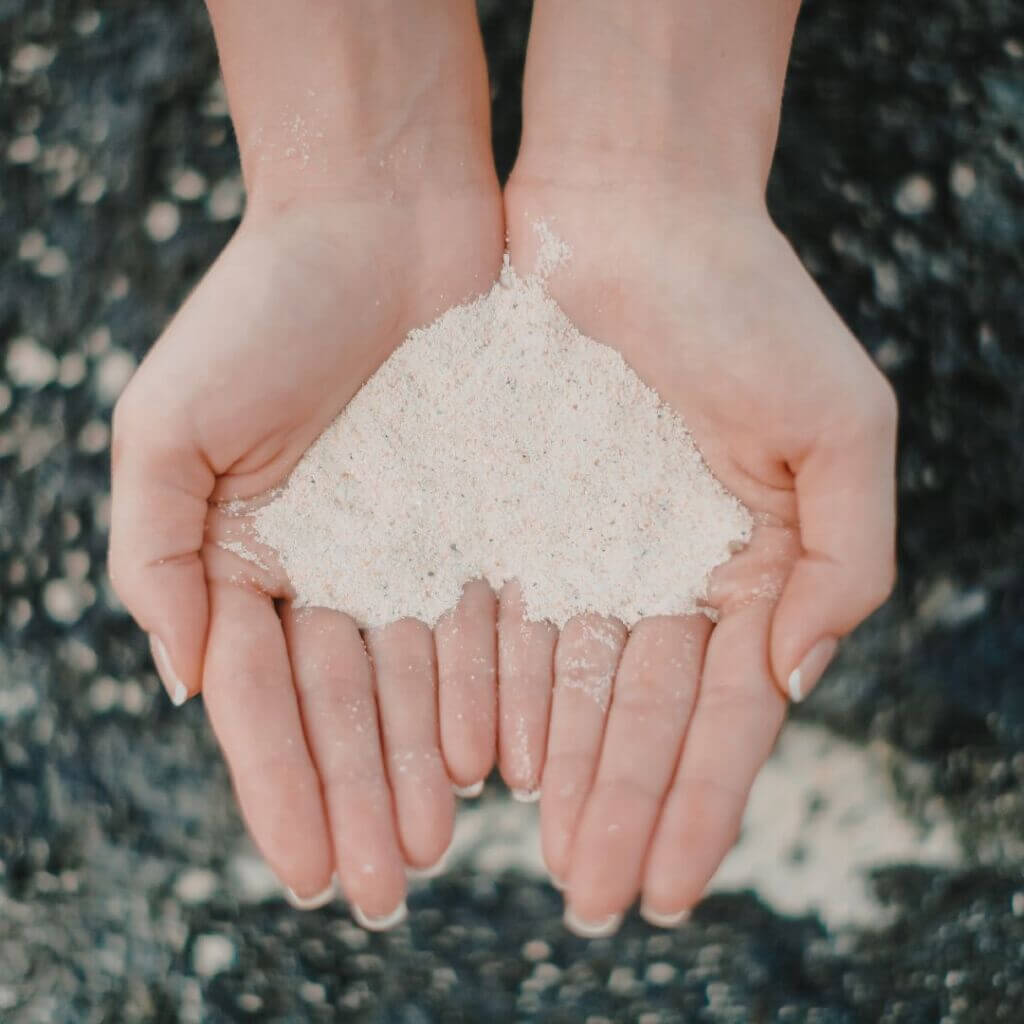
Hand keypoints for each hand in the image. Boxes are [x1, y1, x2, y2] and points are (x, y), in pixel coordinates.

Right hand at [110, 0, 504, 924]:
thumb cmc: (267, 306)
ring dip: (425, 766)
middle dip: (359, 799)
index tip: (302, 872)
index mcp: (253, 555)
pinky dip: (493, 688)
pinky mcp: (491, 514)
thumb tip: (183, 682)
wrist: (385, 211)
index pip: (262, 696)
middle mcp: (337, 564)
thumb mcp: (172, 427)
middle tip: (382, 892)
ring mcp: (418, 544)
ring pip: (422, 679)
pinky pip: (494, 619)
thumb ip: (155, 556)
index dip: (280, 784)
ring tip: (440, 845)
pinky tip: (502, 757)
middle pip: (347, 706)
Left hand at [503, 175, 896, 929]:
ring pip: (567, 685)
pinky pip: (500, 618)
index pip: (723, 708)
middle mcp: (660, 566)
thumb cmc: (743, 300)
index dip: (699, 800)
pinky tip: (487, 762)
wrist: (628, 204)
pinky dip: (497, 692)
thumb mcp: (836, 426)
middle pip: (638, 714)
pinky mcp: (507, 509)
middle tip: (596, 905)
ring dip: (560, 777)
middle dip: (622, 811)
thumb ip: (842, 560)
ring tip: (546, 858)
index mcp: (747, 560)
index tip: (671, 889)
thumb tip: (789, 680)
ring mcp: (582, 543)